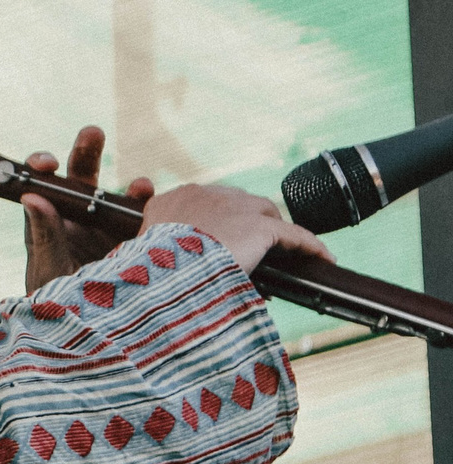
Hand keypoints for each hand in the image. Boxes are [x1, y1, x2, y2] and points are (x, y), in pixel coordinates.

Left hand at [22, 126, 153, 291]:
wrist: (93, 334)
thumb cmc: (57, 304)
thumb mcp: (49, 271)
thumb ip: (44, 236)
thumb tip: (31, 196)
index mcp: (50, 221)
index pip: (42, 185)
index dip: (42, 167)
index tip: (46, 163)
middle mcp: (79, 217)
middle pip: (80, 177)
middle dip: (86, 152)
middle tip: (92, 133)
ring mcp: (110, 227)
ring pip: (120, 196)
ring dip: (133, 186)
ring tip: (142, 186)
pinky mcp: (138, 241)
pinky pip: (148, 221)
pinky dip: (156, 213)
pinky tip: (163, 217)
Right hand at [141, 184, 333, 275]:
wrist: (163, 268)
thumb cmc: (148, 264)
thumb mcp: (139, 245)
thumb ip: (151, 234)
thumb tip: (153, 231)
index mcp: (174, 199)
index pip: (203, 201)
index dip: (214, 217)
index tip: (216, 232)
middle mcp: (206, 194)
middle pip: (237, 202)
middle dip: (244, 221)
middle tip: (248, 247)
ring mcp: (236, 208)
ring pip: (266, 213)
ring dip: (273, 231)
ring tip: (283, 251)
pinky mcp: (261, 227)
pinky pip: (295, 235)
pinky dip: (310, 246)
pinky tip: (323, 259)